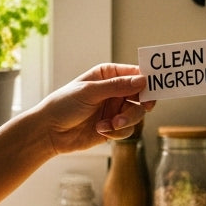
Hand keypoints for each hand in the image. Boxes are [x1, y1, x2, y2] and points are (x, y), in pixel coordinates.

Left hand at [27, 63, 154, 154]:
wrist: (49, 132)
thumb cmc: (63, 105)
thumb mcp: (90, 92)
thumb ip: (117, 86)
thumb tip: (142, 80)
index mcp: (108, 75)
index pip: (135, 73)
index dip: (147, 79)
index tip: (156, 87)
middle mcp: (115, 91)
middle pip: (142, 96)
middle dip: (140, 105)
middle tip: (144, 107)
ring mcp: (114, 109)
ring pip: (137, 114)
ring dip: (126, 120)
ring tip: (112, 123)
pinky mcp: (113, 128)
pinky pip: (128, 130)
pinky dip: (117, 131)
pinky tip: (101, 129)